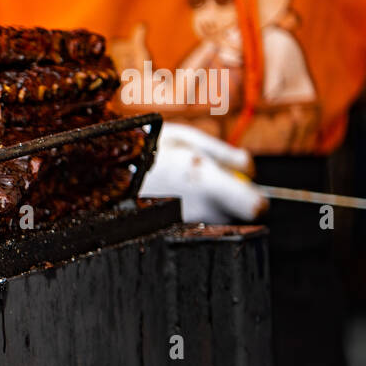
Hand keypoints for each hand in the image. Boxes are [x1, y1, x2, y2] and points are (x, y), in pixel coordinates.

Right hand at [139, 123, 266, 222]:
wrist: (107, 167)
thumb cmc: (150, 148)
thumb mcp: (190, 138)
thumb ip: (226, 155)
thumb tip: (250, 170)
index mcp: (207, 179)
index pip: (255, 207)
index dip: (258, 201)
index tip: (250, 192)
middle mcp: (198, 206)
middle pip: (236, 215)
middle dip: (231, 199)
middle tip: (210, 179)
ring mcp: (183, 220)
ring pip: (214, 218)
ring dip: (211, 205)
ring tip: (186, 184)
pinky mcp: (170, 227)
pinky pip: (194, 221)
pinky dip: (192, 210)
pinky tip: (173, 194)